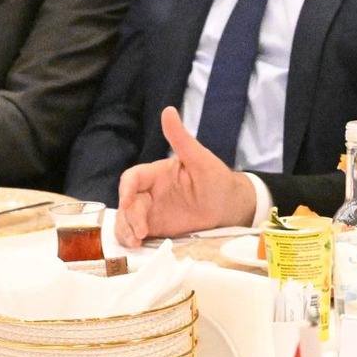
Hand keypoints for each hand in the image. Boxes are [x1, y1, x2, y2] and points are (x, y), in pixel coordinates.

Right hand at [114, 107, 254, 245]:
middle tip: (139, 231)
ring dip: (126, 230)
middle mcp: (150, 192)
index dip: (127, 188)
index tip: (128, 200)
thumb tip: (168, 110)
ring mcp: (152, 212)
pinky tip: (137, 246)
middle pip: (128, 202)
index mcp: (157, 174)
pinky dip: (132, 239)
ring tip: (135, 242)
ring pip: (127, 219)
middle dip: (128, 216)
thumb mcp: (200, 158)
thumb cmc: (217, 178)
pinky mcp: (157, 228)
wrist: (231, 207)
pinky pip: (137, 233)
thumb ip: (181, 138)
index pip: (133, 177)